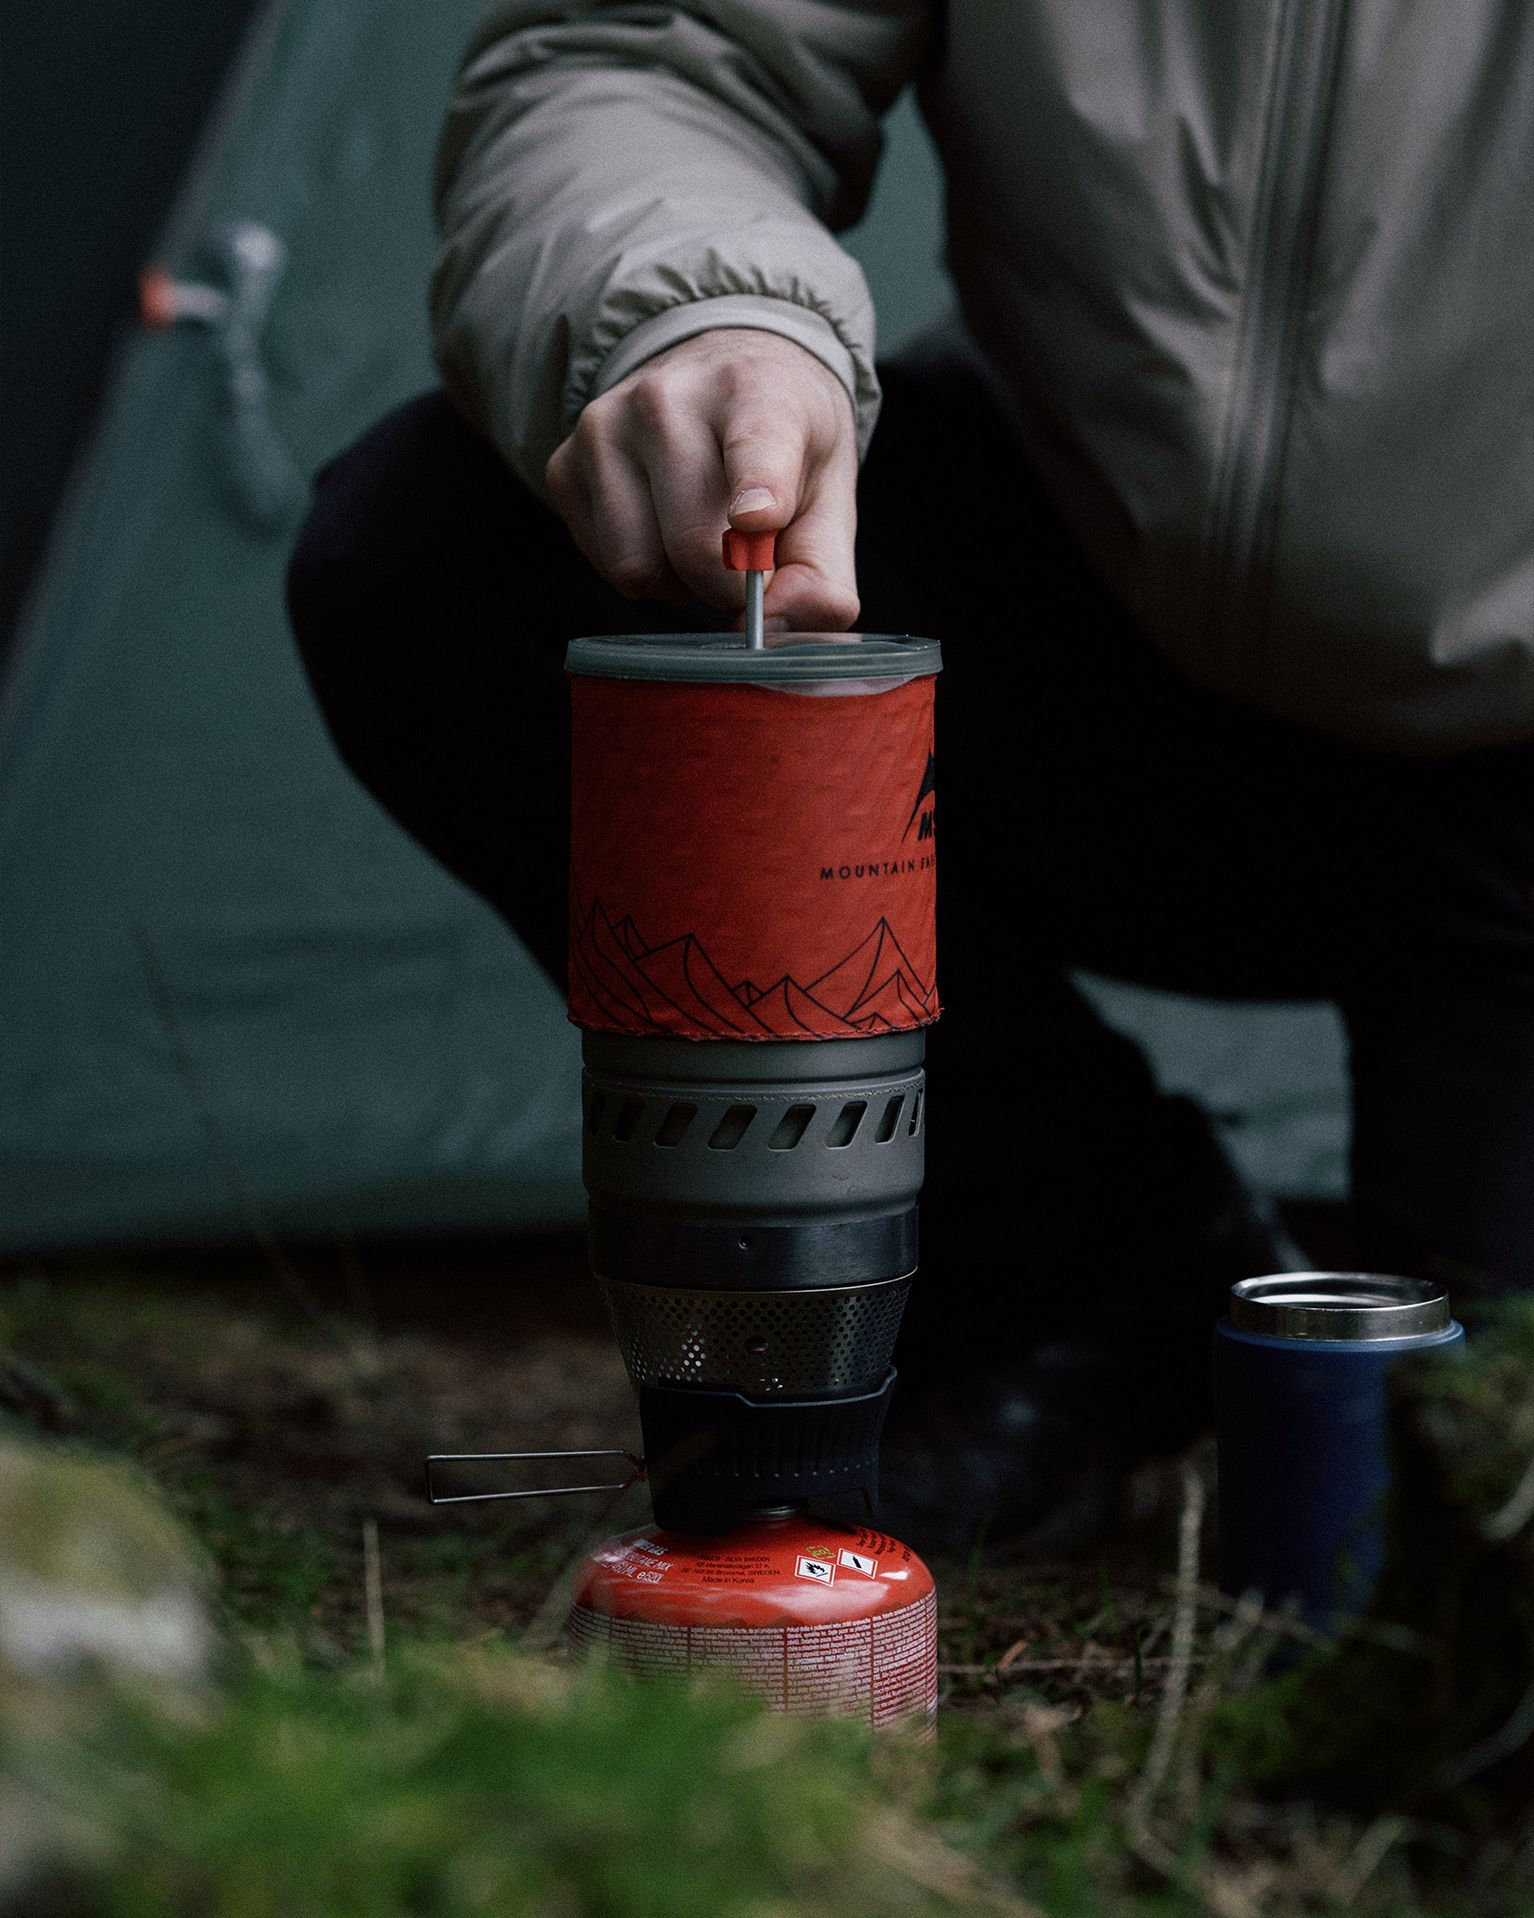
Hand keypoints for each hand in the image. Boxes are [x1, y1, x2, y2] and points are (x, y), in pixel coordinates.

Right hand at [546, 327, 858, 629]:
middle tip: (748, 571)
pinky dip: (646, 574)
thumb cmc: (783, 449)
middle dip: (729, 588)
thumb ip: (822, 576)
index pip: (755, 445)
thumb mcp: (830, 497)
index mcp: (755, 390)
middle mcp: (668, 398)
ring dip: (680, 585)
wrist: (717, 371)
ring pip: (638, 567)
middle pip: (693, 545)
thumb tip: (770, 627)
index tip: (759, 521)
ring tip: (702, 542)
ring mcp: (604, 428)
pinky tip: (664, 533)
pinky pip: (608, 568)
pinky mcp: (564, 464)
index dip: (758, 492)